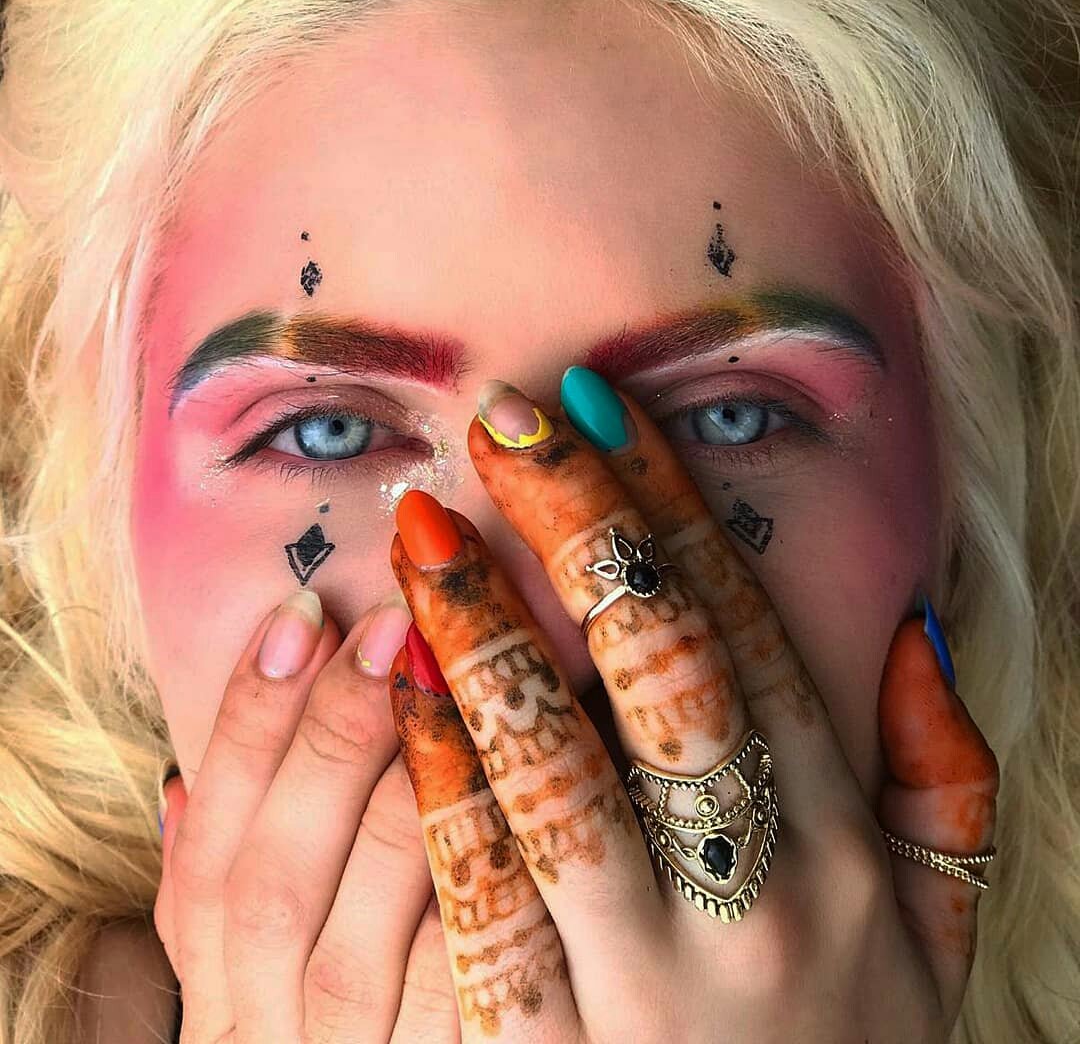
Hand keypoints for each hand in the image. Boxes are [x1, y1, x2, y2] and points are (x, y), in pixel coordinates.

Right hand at [154, 594, 460, 1042]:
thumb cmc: (354, 1036)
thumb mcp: (263, 983)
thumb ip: (221, 901)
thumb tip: (181, 783)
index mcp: (223, 1003)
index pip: (208, 856)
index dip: (247, 730)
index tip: (300, 612)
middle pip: (274, 888)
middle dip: (326, 741)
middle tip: (388, 622)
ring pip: (357, 944)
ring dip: (400, 800)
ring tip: (449, 676)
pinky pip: (461, 1004)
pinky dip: (476, 895)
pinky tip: (512, 790)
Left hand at [385, 374, 999, 1041]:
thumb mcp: (939, 935)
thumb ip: (946, 786)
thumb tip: (914, 628)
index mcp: (842, 847)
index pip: (745, 634)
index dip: (670, 509)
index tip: (601, 408)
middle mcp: (757, 898)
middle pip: (656, 675)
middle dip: (576, 533)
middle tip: (500, 423)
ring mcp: (652, 981)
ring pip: (560, 774)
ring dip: (486, 637)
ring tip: (423, 531)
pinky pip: (484, 899)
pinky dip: (438, 780)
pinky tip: (394, 688)